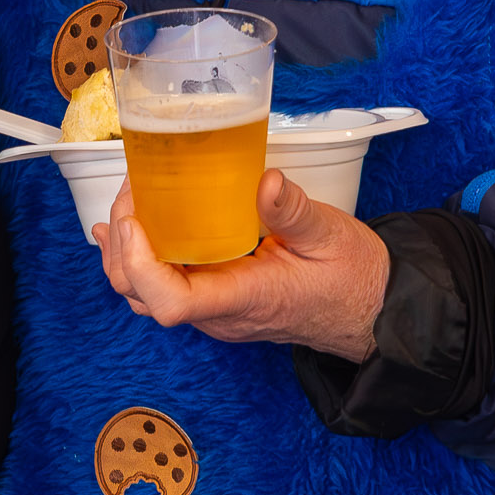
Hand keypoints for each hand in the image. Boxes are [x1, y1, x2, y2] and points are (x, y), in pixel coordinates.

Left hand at [95, 168, 390, 360]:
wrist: (371, 312)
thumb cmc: (353, 277)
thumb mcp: (330, 235)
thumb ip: (294, 211)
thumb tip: (266, 181)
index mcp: (244, 298)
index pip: (171, 302)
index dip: (140, 263)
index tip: (135, 218)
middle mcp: (219, 313)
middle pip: (141, 294)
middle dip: (123, 242)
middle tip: (134, 190)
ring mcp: (215, 311)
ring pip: (144, 294)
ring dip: (125, 250)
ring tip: (128, 202)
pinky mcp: (217, 300)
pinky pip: (162, 288)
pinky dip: (138, 257)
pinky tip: (129, 229)